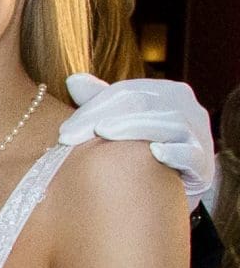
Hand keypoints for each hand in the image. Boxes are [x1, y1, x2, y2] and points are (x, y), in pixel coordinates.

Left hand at [59, 73, 213, 208]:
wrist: (169, 188)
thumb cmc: (139, 150)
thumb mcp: (119, 122)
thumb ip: (99, 100)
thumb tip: (73, 79)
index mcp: (165, 92)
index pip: (126, 92)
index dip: (92, 108)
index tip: (64, 131)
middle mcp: (186, 107)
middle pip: (143, 102)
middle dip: (103, 115)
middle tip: (71, 136)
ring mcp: (198, 134)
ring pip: (170, 121)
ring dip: (134, 126)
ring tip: (104, 132)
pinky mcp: (204, 164)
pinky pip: (192, 154)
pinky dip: (175, 152)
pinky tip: (155, 152)